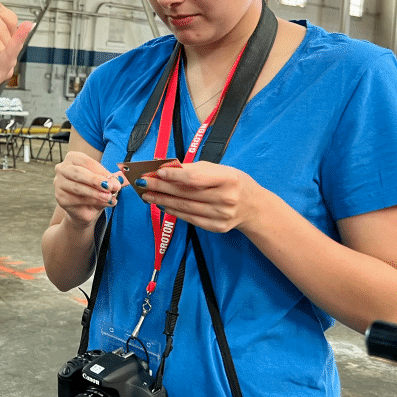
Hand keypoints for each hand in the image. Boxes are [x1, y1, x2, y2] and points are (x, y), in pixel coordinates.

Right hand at [54, 151, 124, 226]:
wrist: (85, 208)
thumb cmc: (94, 190)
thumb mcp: (105, 182)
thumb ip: (113, 179)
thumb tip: (125, 177)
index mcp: (73, 158)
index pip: (87, 162)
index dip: (102, 171)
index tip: (115, 180)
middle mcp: (62, 168)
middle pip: (79, 173)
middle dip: (96, 180)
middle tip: (111, 187)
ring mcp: (59, 183)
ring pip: (78, 188)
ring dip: (95, 193)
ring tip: (109, 197)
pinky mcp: (60, 198)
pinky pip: (76, 199)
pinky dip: (92, 201)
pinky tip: (103, 203)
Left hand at [136, 161, 262, 233]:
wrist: (254, 207)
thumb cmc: (233, 182)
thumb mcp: (219, 169)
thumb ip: (194, 169)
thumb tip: (166, 169)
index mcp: (228, 179)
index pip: (195, 178)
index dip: (174, 176)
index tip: (156, 172)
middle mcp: (225, 198)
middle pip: (186, 194)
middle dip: (160, 188)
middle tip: (142, 183)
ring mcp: (221, 215)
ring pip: (184, 208)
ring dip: (162, 201)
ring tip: (146, 195)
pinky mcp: (216, 227)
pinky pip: (189, 219)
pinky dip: (172, 211)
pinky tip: (161, 205)